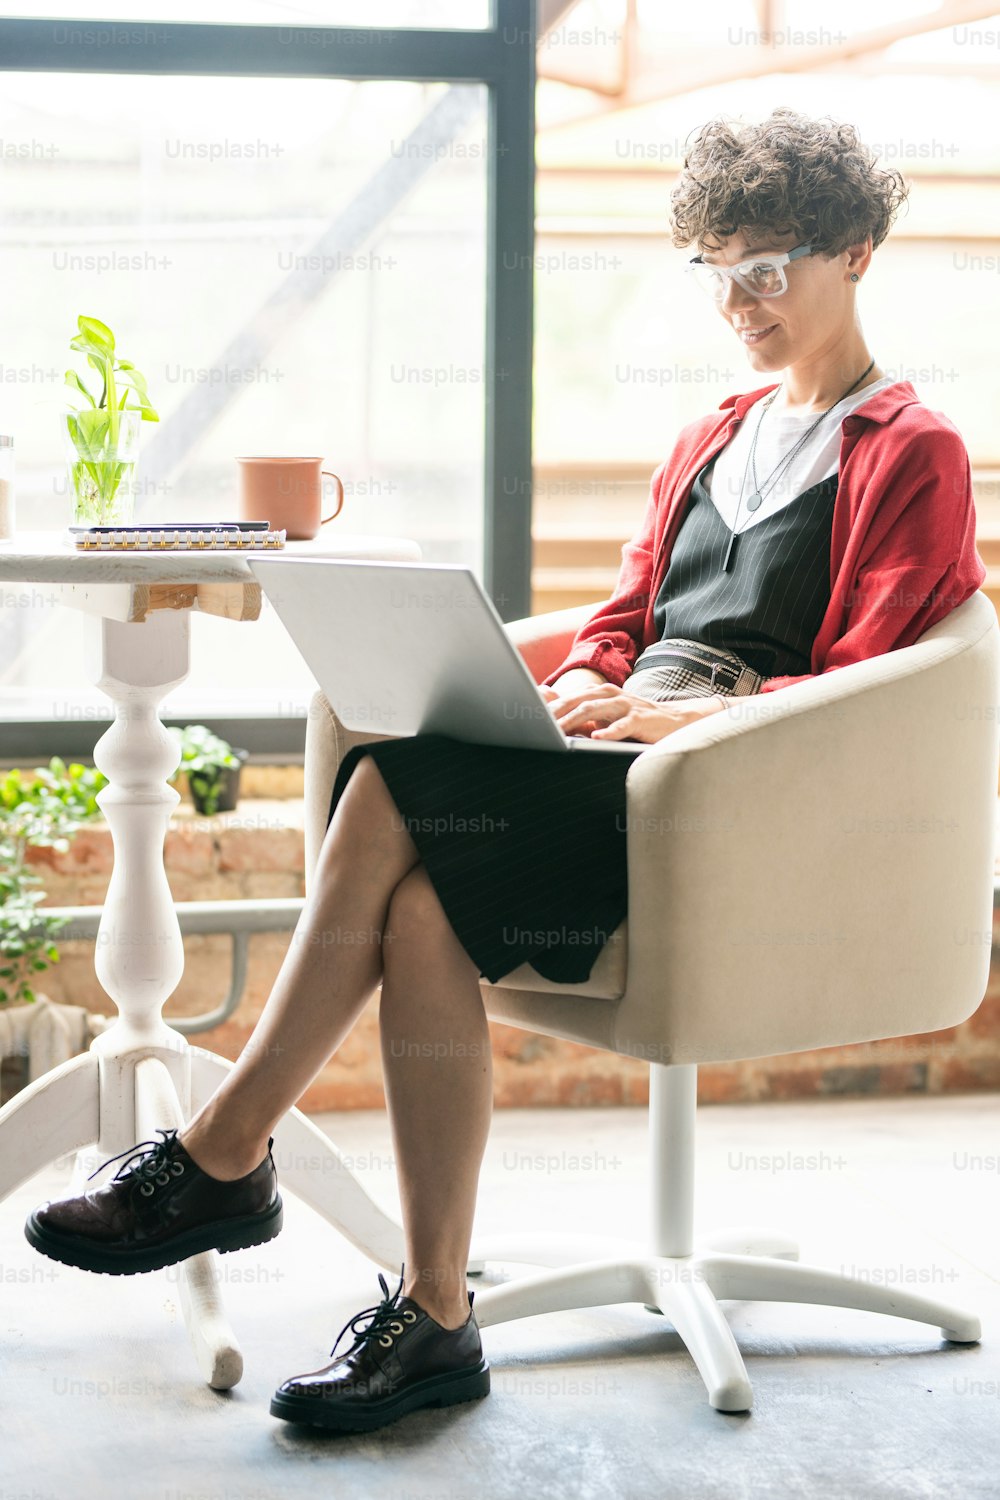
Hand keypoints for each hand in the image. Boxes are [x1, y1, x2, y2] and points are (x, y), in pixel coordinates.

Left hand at [548, 682, 728, 744]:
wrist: (673, 722)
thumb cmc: (634, 721)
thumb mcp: (605, 716)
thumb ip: (580, 713)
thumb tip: (548, 707)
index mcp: (599, 693)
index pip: (569, 698)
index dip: (549, 706)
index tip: (528, 716)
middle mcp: (610, 694)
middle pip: (577, 701)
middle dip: (556, 712)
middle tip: (536, 724)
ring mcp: (626, 705)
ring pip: (594, 709)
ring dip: (574, 720)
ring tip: (557, 731)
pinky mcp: (640, 718)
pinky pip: (622, 725)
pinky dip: (609, 731)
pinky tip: (596, 737)